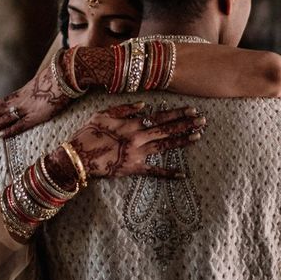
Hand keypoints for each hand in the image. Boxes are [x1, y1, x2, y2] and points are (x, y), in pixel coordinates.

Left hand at [0, 47, 114, 137]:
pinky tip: (0, 136)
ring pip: (8, 117)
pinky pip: (17, 126)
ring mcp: (28, 106)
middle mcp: (26, 97)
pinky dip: (8, 131)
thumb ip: (51, 77)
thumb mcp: (53, 74)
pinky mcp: (35, 116)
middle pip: (7, 106)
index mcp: (30, 87)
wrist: (66, 74)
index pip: (13, 96)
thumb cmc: (64, 72)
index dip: (4, 103)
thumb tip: (59, 70)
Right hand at [49, 102, 205, 181]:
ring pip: (165, 147)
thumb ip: (124, 108)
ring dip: (182, 142)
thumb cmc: (88, 133)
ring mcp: (138, 154)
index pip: (160, 117)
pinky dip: (168, 174)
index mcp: (132, 124)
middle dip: (186, 124)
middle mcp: (138, 138)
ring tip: (198, 136)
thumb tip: (144, 104)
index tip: (191, 110)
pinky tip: (183, 175)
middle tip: (202, 120)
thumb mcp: (104, 114)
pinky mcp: (134, 169)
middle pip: (167, 130)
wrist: (78, 157)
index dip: (177, 113)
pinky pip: (154, 172)